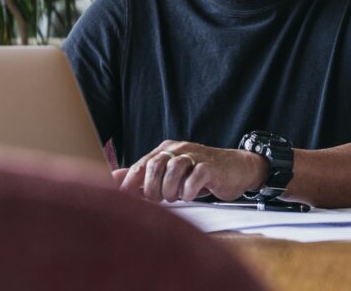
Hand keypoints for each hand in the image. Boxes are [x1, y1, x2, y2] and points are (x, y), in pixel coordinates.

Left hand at [114, 140, 267, 202]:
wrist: (236, 168)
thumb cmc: (201, 174)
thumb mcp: (171, 174)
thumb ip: (144, 175)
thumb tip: (115, 178)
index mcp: (165, 150)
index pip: (141, 164)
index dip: (131, 183)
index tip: (124, 199)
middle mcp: (178, 150)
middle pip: (155, 165)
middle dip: (152, 187)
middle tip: (158, 200)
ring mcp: (196, 156)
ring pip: (174, 168)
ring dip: (170, 189)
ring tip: (174, 197)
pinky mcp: (211, 166)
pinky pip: (196, 175)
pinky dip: (189, 189)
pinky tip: (189, 195)